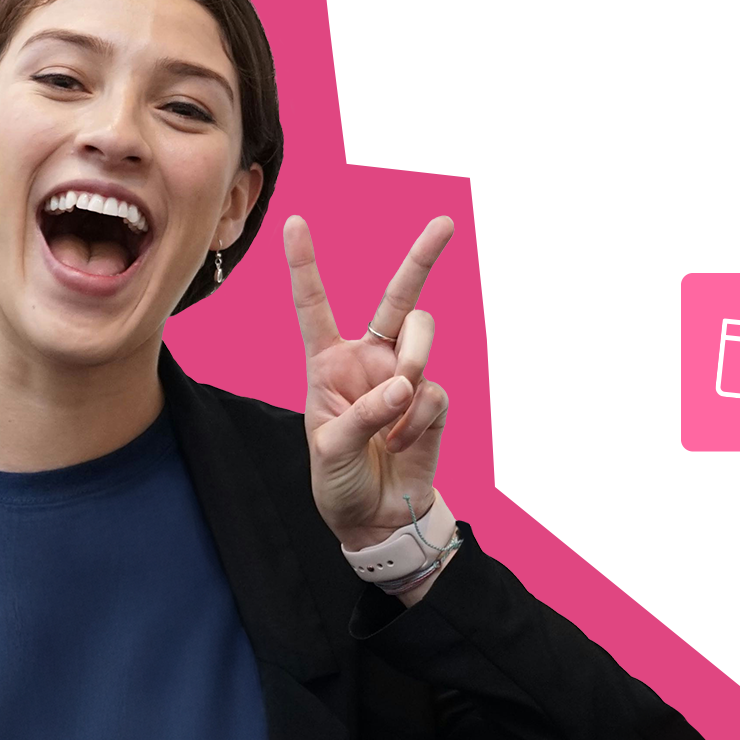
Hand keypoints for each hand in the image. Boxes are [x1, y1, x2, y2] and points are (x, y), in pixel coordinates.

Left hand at [284, 214, 454, 548]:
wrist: (374, 519)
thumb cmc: (338, 482)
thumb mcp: (331, 450)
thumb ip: (363, 415)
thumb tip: (407, 385)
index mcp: (327, 363)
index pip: (315, 306)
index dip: (305, 264)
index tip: (295, 221)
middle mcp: (368, 360)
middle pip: (398, 297)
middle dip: (422, 257)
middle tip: (444, 223)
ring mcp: (404, 377)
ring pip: (422, 337)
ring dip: (413, 364)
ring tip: (397, 408)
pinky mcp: (432, 400)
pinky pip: (432, 391)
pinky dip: (415, 421)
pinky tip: (401, 444)